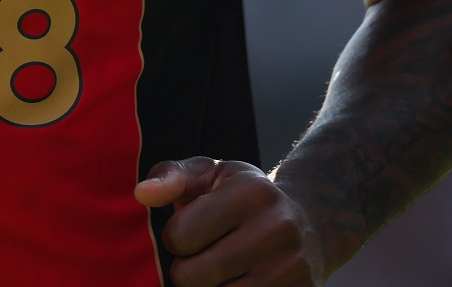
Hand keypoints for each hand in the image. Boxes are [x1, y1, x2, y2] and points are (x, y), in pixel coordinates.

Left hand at [134, 158, 326, 286]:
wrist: (309, 224)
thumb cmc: (242, 197)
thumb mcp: (209, 174)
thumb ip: (171, 177)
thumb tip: (142, 193)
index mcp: (251, 192)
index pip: (180, 237)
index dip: (175, 238)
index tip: (190, 231)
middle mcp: (277, 229)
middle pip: (192, 277)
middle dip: (186, 269)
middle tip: (203, 255)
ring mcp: (293, 268)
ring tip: (221, 269)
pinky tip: (239, 281)